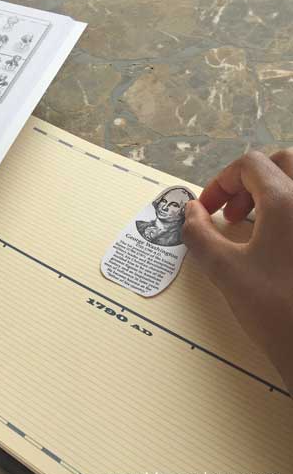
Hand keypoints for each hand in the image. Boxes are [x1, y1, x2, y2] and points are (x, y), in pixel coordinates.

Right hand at [182, 150, 292, 394]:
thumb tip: (190, 212)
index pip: (250, 165)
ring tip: (256, 225)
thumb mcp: (225, 271)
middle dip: (249, 182)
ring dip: (273, 192)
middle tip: (234, 213)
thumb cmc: (276, 310)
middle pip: (281, 164)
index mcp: (287, 201)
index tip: (208, 210)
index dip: (221, 182)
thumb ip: (199, 234)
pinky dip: (288, 212)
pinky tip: (277, 243)